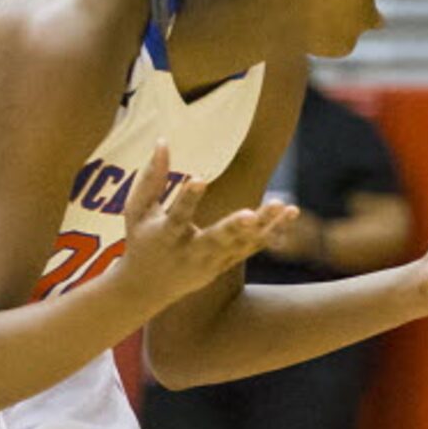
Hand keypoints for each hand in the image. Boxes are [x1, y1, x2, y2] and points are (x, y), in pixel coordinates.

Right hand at [122, 141, 298, 305]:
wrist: (146, 288)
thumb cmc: (141, 240)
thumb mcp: (137, 210)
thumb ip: (151, 177)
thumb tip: (163, 140)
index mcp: (166, 235)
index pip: (177, 215)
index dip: (187, 198)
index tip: (198, 179)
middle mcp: (191, 251)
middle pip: (216, 238)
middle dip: (234, 227)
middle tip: (252, 214)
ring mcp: (211, 262)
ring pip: (241, 244)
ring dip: (265, 226)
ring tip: (285, 205)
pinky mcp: (225, 266)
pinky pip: (251, 247)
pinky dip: (271, 233)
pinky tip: (290, 214)